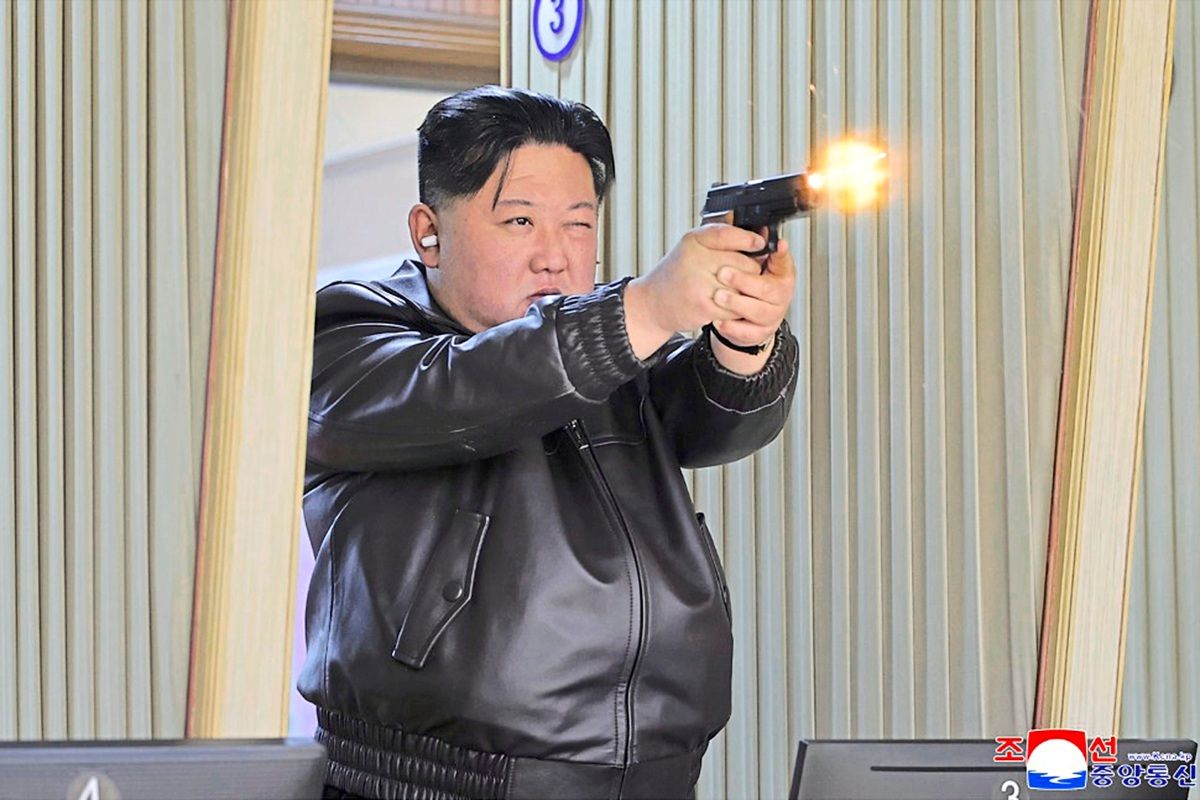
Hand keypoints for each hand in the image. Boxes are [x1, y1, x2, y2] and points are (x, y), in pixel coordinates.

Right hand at [627, 224, 767, 339]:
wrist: (653, 302)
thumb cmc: (677, 274)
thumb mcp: (693, 246)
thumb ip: (721, 238)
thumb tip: (757, 233)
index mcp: (694, 241)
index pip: (729, 235)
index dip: (748, 240)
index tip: (758, 244)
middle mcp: (696, 259)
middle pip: (744, 263)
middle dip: (749, 270)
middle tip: (741, 274)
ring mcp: (700, 284)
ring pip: (742, 287)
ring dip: (742, 291)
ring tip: (729, 289)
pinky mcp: (704, 306)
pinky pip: (734, 306)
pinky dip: (734, 308)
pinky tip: (723, 303)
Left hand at [710, 236, 794, 346]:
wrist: (742, 318)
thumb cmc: (746, 285)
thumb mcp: (747, 261)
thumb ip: (742, 242)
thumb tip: (731, 214)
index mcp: (780, 273)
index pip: (785, 262)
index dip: (781, 254)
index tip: (777, 244)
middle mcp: (779, 294)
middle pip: (769, 288)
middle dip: (745, 280)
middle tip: (723, 272)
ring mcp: (771, 315)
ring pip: (758, 311)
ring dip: (737, 303)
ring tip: (718, 296)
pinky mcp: (760, 332)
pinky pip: (748, 332)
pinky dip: (733, 327)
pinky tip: (719, 320)